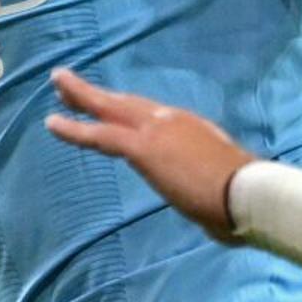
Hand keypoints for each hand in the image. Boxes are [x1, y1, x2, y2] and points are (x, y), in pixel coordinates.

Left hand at [46, 69, 255, 236]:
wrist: (249, 193)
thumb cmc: (245, 199)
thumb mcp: (226, 190)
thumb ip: (212, 196)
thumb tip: (217, 220)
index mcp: (193, 131)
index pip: (151, 118)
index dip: (126, 111)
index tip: (110, 106)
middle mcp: (173, 122)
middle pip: (126, 104)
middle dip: (96, 94)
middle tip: (67, 81)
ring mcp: (157, 131)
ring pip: (110, 109)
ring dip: (81, 97)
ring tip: (58, 84)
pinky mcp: (144, 148)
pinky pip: (101, 134)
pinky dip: (75, 129)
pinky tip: (53, 124)